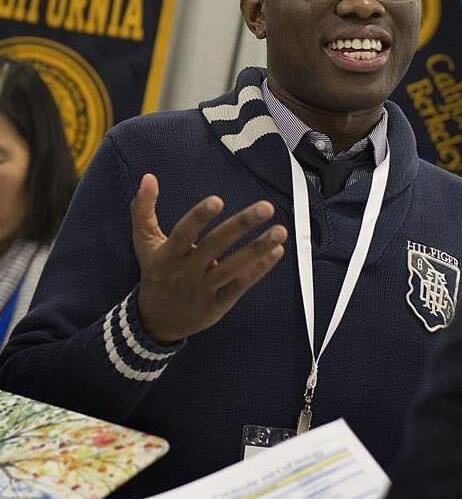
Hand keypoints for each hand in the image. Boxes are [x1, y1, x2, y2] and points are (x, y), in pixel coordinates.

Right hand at [131, 173, 286, 343]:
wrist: (156, 322)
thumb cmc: (156, 273)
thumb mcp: (144, 243)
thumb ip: (143, 209)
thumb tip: (149, 176)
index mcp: (169, 254)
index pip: (183, 233)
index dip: (199, 217)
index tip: (218, 200)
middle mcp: (187, 270)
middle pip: (216, 245)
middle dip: (242, 225)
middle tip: (266, 207)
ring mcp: (205, 288)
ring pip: (234, 267)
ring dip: (259, 248)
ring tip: (281, 230)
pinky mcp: (219, 303)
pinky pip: (241, 284)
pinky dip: (260, 268)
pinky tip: (277, 251)